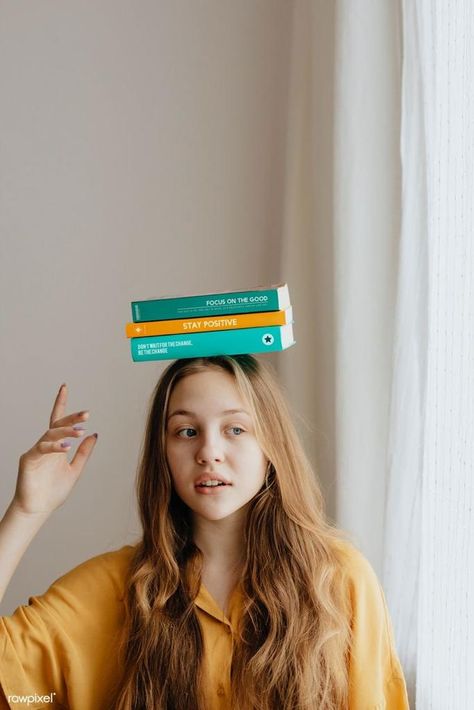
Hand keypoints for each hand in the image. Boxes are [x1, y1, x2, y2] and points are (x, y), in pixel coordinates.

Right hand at [11, 384, 97, 516]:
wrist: (38, 510)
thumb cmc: (53, 492)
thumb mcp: (75, 470)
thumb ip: (84, 453)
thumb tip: (95, 434)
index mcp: (57, 447)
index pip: (59, 421)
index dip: (61, 403)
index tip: (64, 387)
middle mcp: (46, 446)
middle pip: (57, 424)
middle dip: (71, 417)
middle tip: (86, 414)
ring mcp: (36, 451)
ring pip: (51, 434)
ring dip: (66, 431)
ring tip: (80, 430)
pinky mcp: (29, 459)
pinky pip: (41, 448)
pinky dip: (54, 446)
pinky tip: (65, 447)